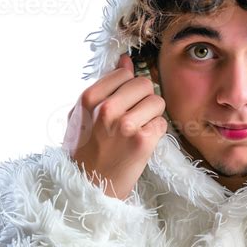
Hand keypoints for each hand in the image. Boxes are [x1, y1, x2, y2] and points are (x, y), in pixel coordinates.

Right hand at [62, 54, 166, 199]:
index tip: (123, 101)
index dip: (128, 86)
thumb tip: (126, 59)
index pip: (125, 72)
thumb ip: (105, 84)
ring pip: (157, 101)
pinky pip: (162, 123)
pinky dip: (155, 132)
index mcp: (90, 98)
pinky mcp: (143, 141)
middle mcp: (107, 109)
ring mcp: (126, 125)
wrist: (87, 188)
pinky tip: (141, 142)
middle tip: (133, 116)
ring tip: (136, 129)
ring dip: (151, 115)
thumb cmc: (84, 148)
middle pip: (145, 84)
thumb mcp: (84, 113)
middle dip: (143, 98)